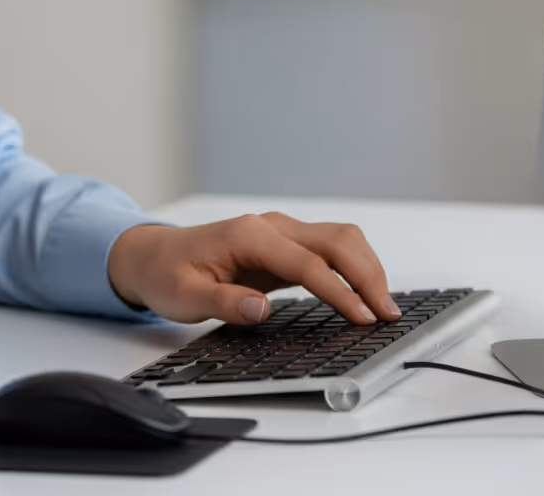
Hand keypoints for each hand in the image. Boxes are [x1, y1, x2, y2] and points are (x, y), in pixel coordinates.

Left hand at [106, 213, 402, 326]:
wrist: (155, 254)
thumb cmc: (168, 274)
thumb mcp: (184, 296)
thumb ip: (223, 302)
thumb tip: (259, 308)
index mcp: (250, 235)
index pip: (307, 262)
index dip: (339, 291)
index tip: (362, 317)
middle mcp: (272, 227)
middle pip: (336, 240)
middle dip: (367, 275)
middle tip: (388, 314)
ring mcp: (282, 233)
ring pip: (340, 239)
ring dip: (366, 268)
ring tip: (384, 306)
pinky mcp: (286, 245)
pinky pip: (330, 250)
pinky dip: (353, 268)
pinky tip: (364, 293)